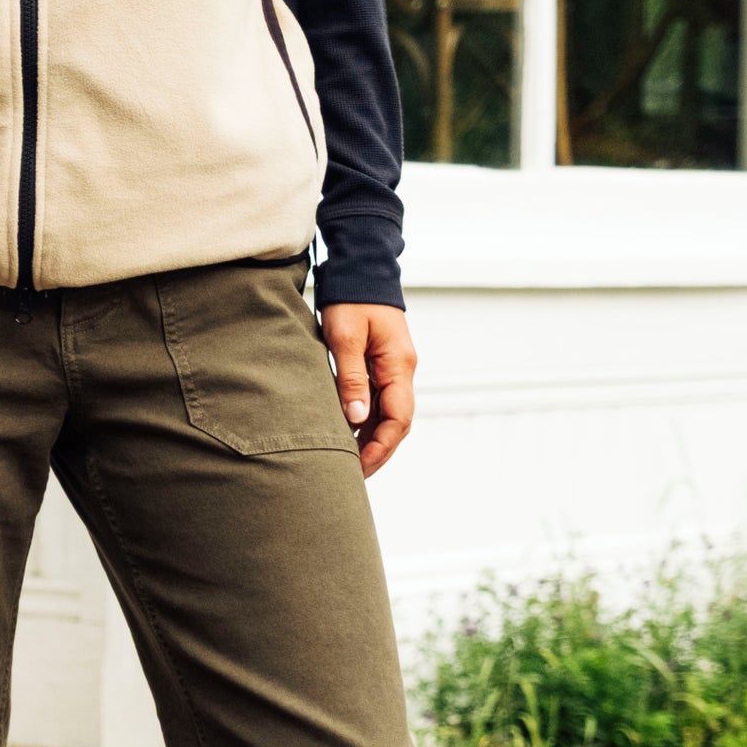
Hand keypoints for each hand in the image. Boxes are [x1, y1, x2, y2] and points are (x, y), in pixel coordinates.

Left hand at [321, 302, 416, 477]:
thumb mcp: (345, 337)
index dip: (380, 448)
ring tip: (349, 465)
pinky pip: (380, 402)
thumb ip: (351, 378)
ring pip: (389, 415)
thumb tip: (357, 420)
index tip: (360, 468)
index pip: (397, 419)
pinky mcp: (382, 366)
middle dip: (378, 452)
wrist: (362, 268)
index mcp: (399, 365)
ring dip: (373, 440)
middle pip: (397, 423)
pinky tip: (350, 437)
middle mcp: (402, 370)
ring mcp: (394, 369)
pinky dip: (368, 424)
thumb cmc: (351, 298)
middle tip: (353, 477)